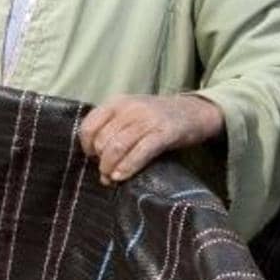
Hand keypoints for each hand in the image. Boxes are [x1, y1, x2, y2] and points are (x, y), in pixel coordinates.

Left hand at [79, 94, 224, 185]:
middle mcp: (130, 108)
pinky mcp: (165, 133)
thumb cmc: (157, 118)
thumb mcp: (130, 115)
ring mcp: (148, 119)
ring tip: (111, 177)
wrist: (194, 111)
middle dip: (100, 160)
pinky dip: (128, 167)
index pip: (89, 124)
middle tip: (104, 172)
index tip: (92, 156)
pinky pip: (140, 152)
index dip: (86, 144)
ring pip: (117, 146)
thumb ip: (113, 133)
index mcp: (117, 102)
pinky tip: (122, 176)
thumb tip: (98, 166)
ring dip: (110, 167)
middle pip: (103, 139)